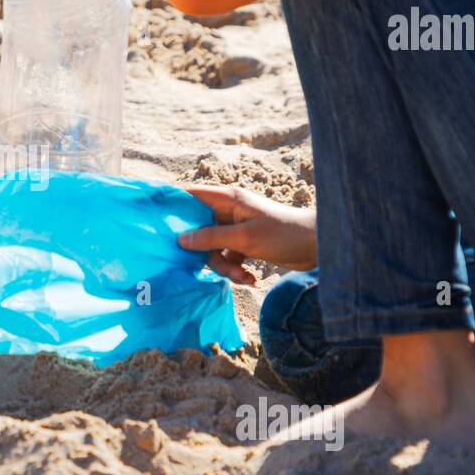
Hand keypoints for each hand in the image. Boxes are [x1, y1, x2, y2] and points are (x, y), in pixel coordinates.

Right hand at [177, 186, 317, 284]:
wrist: (318, 247)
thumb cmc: (283, 234)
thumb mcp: (244, 238)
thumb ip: (211, 238)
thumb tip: (181, 240)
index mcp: (228, 199)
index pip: (191, 195)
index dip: (173, 205)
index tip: (156, 222)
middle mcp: (229, 211)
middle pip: (199, 229)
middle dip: (206, 252)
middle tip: (213, 266)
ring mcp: (237, 229)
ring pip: (214, 249)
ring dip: (225, 266)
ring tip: (244, 276)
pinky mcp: (246, 245)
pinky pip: (229, 258)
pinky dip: (236, 270)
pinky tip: (251, 278)